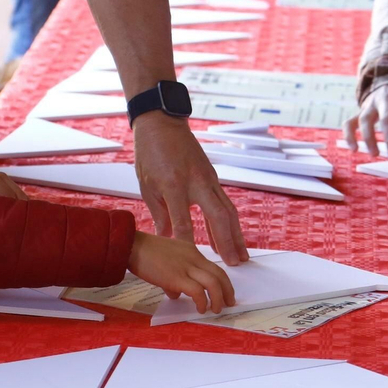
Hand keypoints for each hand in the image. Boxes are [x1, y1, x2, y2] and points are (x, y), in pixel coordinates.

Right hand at [128, 231, 235, 313]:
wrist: (131, 246)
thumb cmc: (144, 253)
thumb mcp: (165, 260)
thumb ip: (173, 276)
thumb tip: (175, 294)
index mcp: (191, 251)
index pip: (214, 267)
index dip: (223, 282)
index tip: (225, 293)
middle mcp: (193, 257)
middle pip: (219, 275)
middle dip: (228, 291)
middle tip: (229, 304)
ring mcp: (186, 267)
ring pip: (213, 283)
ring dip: (219, 299)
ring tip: (216, 310)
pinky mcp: (177, 277)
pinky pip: (197, 292)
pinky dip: (203, 302)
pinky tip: (200, 309)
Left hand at [132, 113, 247, 264]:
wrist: (162, 123)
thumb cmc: (150, 152)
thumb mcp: (146, 184)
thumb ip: (158, 213)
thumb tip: (165, 238)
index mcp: (174, 184)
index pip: (183, 220)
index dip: (188, 242)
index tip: (193, 261)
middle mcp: (196, 181)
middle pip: (217, 216)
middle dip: (227, 242)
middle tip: (233, 264)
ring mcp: (207, 178)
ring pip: (228, 210)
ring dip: (236, 235)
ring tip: (241, 257)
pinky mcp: (212, 177)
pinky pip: (224, 203)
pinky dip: (228, 222)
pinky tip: (229, 238)